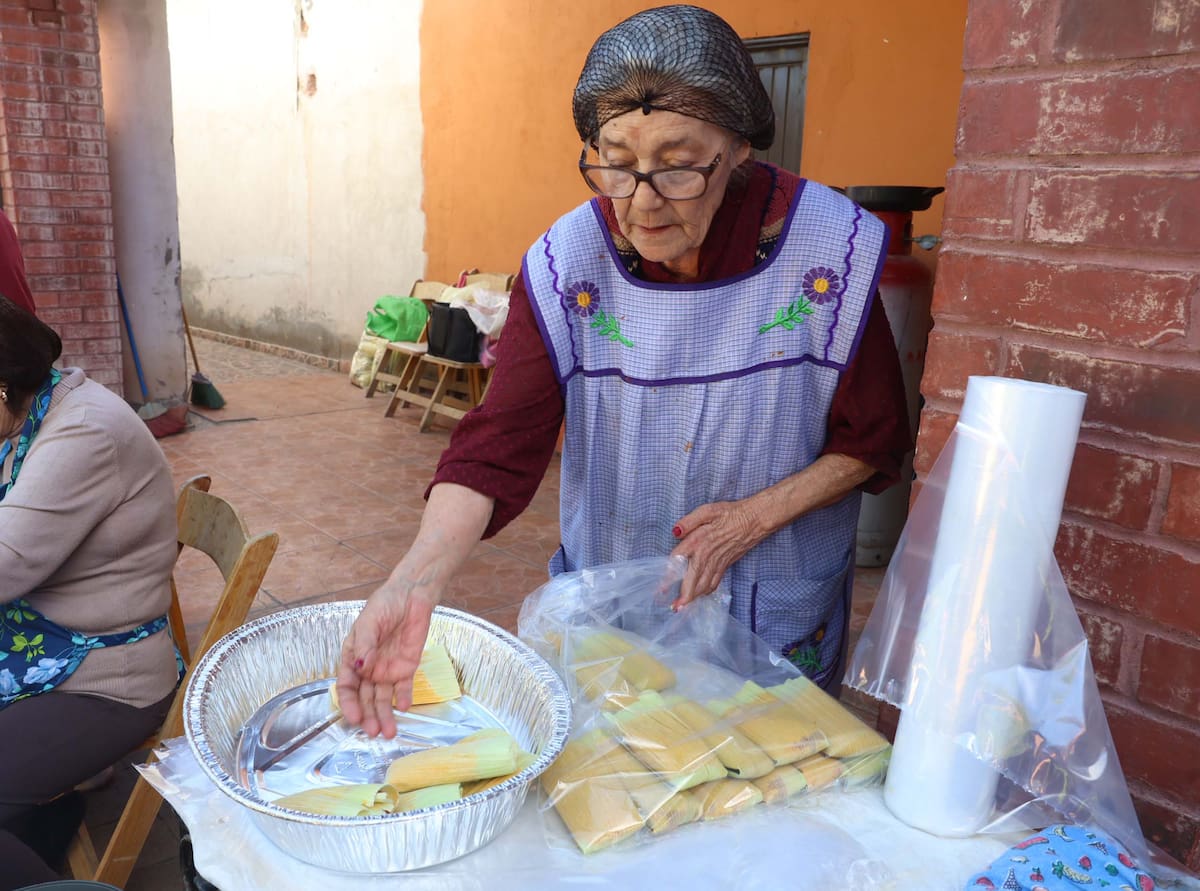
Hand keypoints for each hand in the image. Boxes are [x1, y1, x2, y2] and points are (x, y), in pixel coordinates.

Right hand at [336, 578, 436, 738]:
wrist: (412, 596)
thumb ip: (366, 644)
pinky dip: (404, 697)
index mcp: (354, 656)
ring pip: (384, 698)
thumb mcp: (370, 621)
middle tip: (373, 732)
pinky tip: (405, 707)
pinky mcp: (406, 668)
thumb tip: (360, 666)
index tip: (354, 717)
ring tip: (389, 732)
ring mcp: (387, 669)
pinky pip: (404, 687)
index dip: (349, 702)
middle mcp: (369, 668)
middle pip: (365, 697)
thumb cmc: (385, 604)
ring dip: (385, 714)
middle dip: (368, 716)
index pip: (347, 685)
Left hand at [669, 500, 764, 609]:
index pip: (679, 561)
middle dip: (683, 597)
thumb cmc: (730, 513)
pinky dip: (707, 591)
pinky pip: (715, 582)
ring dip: (694, 598)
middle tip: (675, 609)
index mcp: (698, 541)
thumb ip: (689, 521)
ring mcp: (718, 562)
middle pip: (693, 580)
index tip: (661, 590)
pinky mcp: (726, 564)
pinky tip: (700, 596)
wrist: (754, 520)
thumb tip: (675, 532)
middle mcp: (707, 555)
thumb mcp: (708, 510)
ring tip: (684, 607)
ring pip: (704, 585)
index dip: (669, 577)